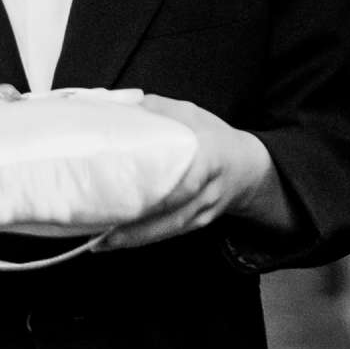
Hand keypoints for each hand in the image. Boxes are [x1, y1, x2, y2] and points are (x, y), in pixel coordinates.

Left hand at [97, 95, 284, 251]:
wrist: (247, 168)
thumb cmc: (214, 137)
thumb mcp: (190, 115)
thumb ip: (157, 110)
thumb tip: (116, 107)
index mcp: (208, 156)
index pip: (183, 181)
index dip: (156, 194)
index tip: (126, 198)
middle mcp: (208, 189)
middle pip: (172, 212)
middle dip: (137, 225)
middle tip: (102, 230)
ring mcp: (204, 210)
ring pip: (169, 228)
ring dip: (135, 238)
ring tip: (102, 242)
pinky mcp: (198, 224)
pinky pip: (169, 233)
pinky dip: (142, 239)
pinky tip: (116, 241)